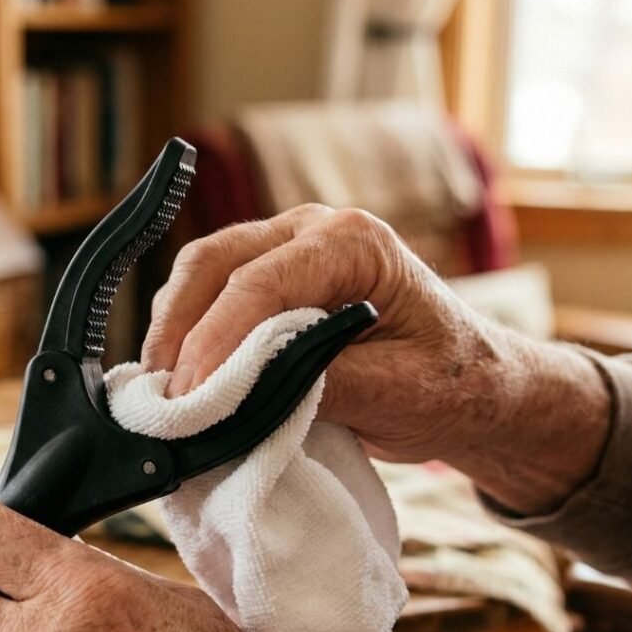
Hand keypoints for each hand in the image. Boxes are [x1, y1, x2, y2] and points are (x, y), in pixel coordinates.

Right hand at [143, 205, 610, 512]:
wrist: (471, 386)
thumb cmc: (450, 384)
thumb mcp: (398, 391)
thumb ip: (320, 381)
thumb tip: (239, 390)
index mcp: (353, 243)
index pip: (260, 282)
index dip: (215, 340)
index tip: (191, 396)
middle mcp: (311, 232)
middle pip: (213, 263)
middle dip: (177, 330)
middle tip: (160, 400)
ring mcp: (285, 252)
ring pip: (200, 276)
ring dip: (174, 332)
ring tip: (164, 395)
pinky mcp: (268, 283)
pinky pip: (208, 298)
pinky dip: (186, 336)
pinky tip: (181, 378)